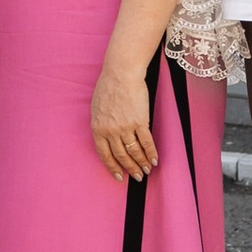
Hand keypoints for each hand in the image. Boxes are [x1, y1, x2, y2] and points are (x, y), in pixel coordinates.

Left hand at [88, 67, 157, 181]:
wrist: (121, 74)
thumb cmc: (108, 87)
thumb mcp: (96, 109)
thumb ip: (101, 125)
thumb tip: (107, 139)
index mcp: (97, 129)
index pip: (105, 155)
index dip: (113, 168)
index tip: (119, 177)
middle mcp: (110, 131)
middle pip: (121, 156)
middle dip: (130, 169)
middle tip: (137, 177)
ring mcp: (125, 127)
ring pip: (134, 152)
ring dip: (142, 163)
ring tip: (147, 170)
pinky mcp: (140, 121)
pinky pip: (147, 142)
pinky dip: (151, 153)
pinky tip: (154, 160)